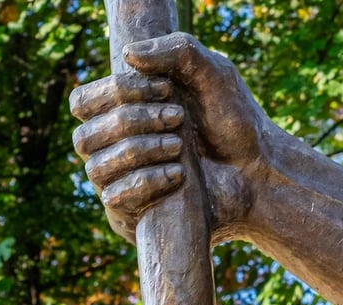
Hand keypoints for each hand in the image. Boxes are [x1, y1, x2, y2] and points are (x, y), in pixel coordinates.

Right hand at [70, 32, 271, 242]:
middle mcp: (115, 148)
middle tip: (178, 118)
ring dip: (138, 151)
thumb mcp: (212, 74)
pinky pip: (114, 199)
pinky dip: (145, 182)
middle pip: (85, 136)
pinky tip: (178, 175)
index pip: (83, 102)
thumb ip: (175, 52)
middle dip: (130, 122)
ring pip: (95, 167)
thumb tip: (128, 55)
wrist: (259, 173)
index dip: (115, 92)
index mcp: (123, 112)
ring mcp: (123, 183)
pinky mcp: (136, 215)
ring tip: (179, 147)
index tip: (165, 90)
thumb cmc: (234, 124)